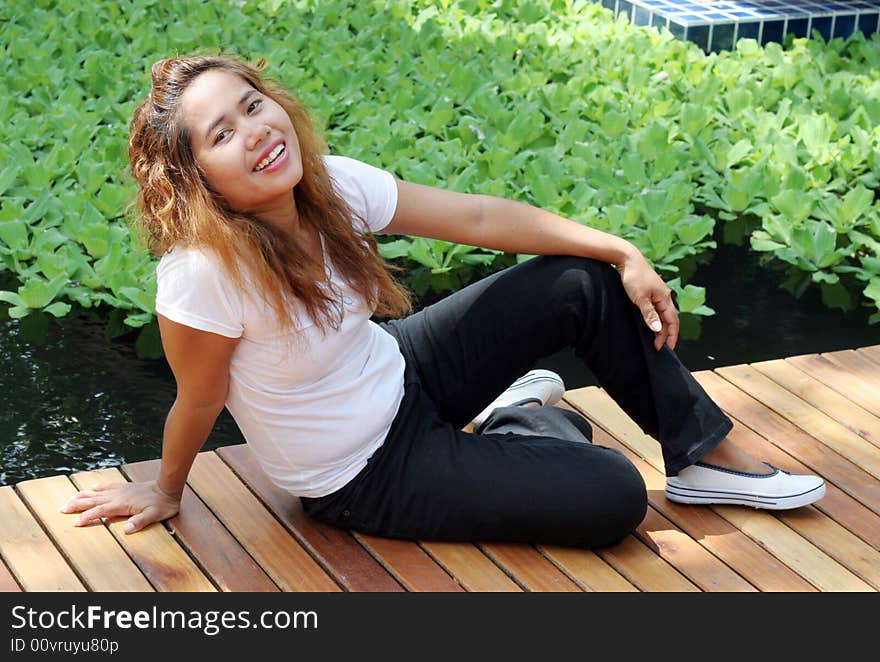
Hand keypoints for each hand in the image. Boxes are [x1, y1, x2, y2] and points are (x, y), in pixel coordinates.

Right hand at [61, 481, 180, 533]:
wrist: (167, 487)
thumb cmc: (161, 504)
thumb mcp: (153, 515)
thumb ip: (140, 522)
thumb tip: (127, 529)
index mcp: (120, 504)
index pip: (99, 511)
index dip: (87, 517)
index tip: (75, 523)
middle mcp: (116, 496)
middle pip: (91, 500)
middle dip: (76, 505)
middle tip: (62, 510)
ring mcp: (119, 490)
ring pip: (95, 493)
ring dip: (81, 496)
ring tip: (69, 501)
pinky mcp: (123, 487)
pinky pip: (106, 486)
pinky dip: (96, 488)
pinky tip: (91, 488)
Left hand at [616, 248, 678, 350]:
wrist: (627, 258)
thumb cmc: (634, 276)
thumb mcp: (640, 298)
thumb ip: (649, 314)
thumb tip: (658, 329)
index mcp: (665, 298)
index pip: (673, 321)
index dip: (672, 335)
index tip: (668, 348)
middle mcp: (664, 296)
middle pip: (668, 319)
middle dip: (665, 334)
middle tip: (657, 347)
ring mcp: (657, 293)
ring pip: (662, 314)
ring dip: (660, 327)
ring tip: (654, 338)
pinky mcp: (649, 291)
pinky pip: (656, 309)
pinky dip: (655, 318)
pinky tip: (650, 323)